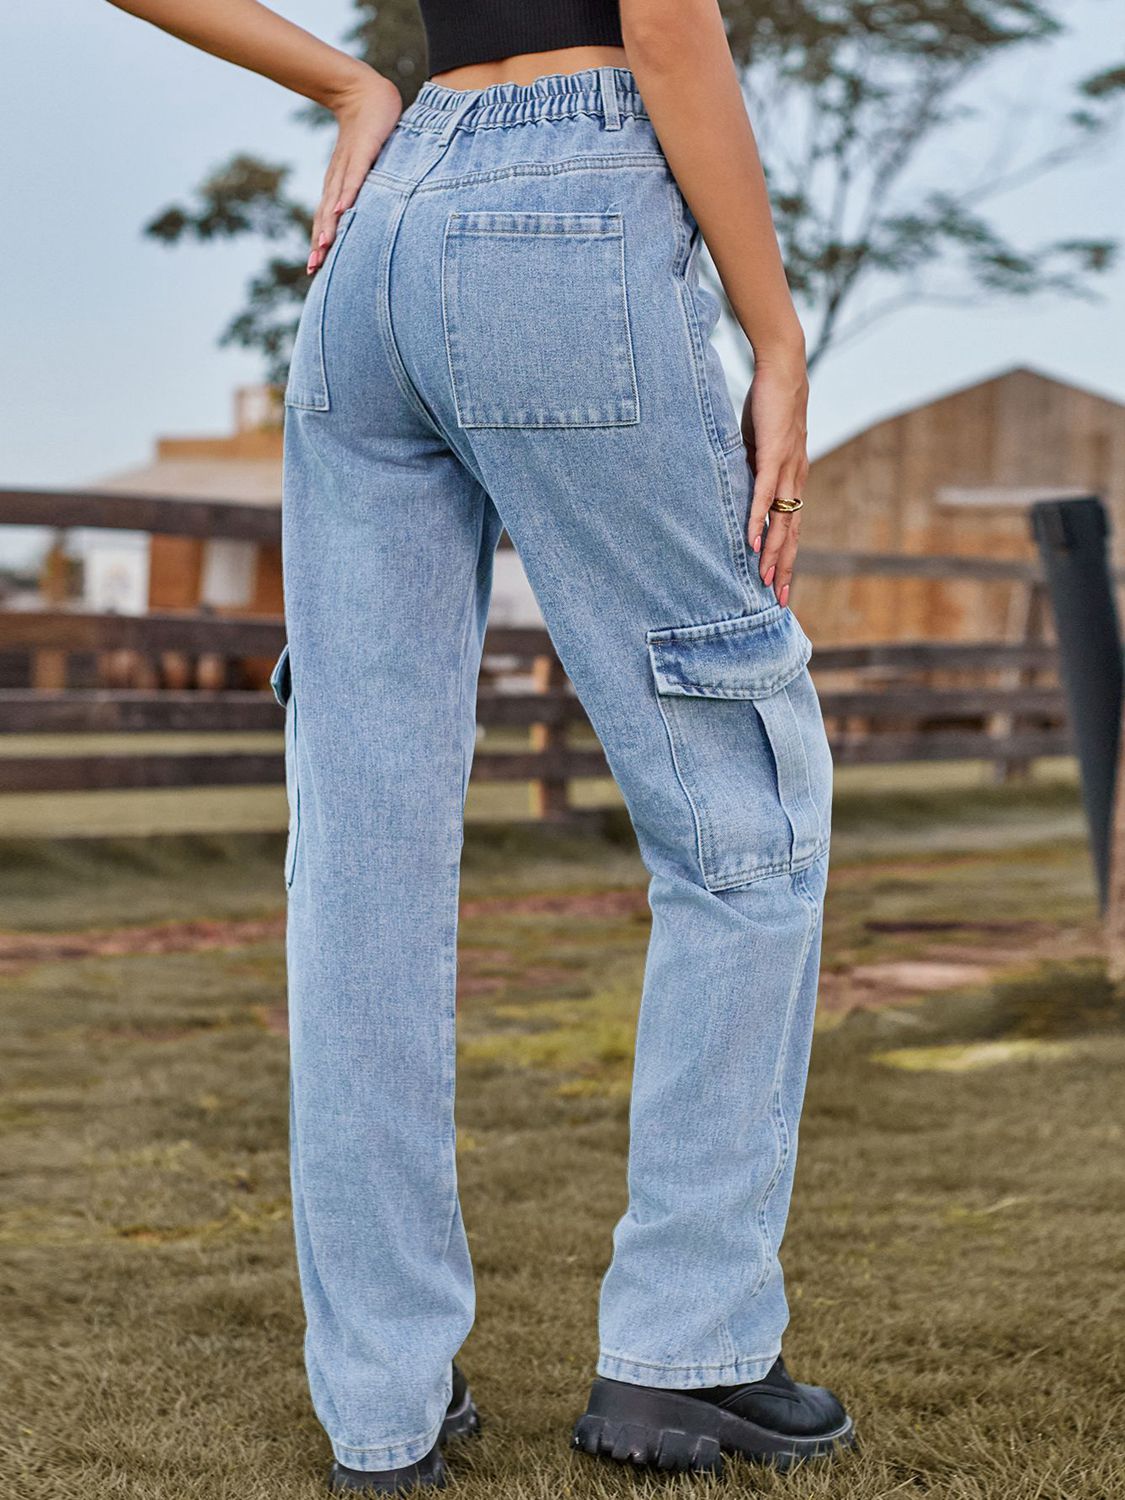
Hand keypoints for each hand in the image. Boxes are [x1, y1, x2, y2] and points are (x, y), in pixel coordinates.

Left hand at [307, 68, 400, 273]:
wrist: (364, 93)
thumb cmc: (367, 133)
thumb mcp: (364, 167)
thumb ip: (364, 190)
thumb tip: (364, 215)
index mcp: (338, 186)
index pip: (327, 219)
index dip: (320, 243)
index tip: (314, 270)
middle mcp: (338, 179)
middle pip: (326, 216)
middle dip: (320, 242)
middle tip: (313, 268)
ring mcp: (348, 165)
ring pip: (336, 200)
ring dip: (329, 224)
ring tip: (323, 247)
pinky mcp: (362, 151)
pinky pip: (354, 176)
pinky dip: (347, 194)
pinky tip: (341, 210)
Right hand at [742, 351, 809, 607]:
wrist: (784, 369)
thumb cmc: (770, 404)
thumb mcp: (758, 446)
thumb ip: (752, 470)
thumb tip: (739, 488)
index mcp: (792, 479)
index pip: (791, 526)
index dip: (786, 556)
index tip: (780, 585)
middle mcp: (796, 479)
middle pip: (792, 532)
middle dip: (785, 567)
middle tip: (778, 600)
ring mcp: (788, 469)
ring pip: (782, 520)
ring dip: (774, 552)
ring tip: (766, 579)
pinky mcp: (775, 455)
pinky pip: (766, 494)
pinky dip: (760, 519)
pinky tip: (754, 541)